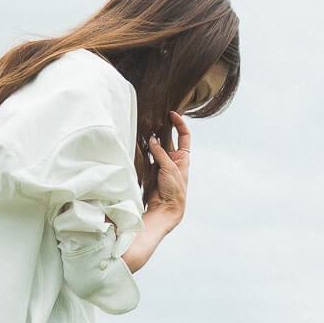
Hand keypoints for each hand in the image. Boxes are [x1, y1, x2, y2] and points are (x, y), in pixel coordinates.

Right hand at [145, 110, 191, 229]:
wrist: (166, 208)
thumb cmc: (174, 190)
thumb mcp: (170, 168)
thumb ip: (160, 153)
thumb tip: (152, 139)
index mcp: (183, 157)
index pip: (183, 135)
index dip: (179, 123)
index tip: (172, 114)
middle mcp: (173, 159)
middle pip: (168, 138)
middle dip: (161, 128)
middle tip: (152, 120)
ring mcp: (162, 164)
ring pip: (156, 146)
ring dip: (151, 138)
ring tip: (145, 128)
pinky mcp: (152, 169)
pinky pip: (148, 156)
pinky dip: (144, 149)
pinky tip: (140, 143)